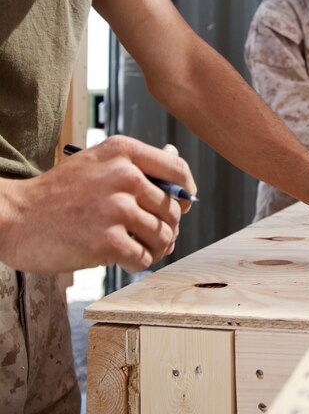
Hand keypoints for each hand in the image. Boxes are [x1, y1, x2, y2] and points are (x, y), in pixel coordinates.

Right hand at [0, 135, 196, 273]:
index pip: (177, 169)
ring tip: (138, 248)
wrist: (15, 218)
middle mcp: (123, 175)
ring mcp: (115, 209)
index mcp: (123, 151)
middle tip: (151, 236)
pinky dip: (138, 263)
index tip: (183, 205)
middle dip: (167, 227)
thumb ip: (137, 164)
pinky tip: (123, 259)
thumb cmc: (58, 193)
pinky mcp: (107, 242)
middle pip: (173, 208)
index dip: (186, 191)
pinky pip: (145, 258)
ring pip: (163, 236)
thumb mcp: (97, 163)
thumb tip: (176, 159)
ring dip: (155, 248)